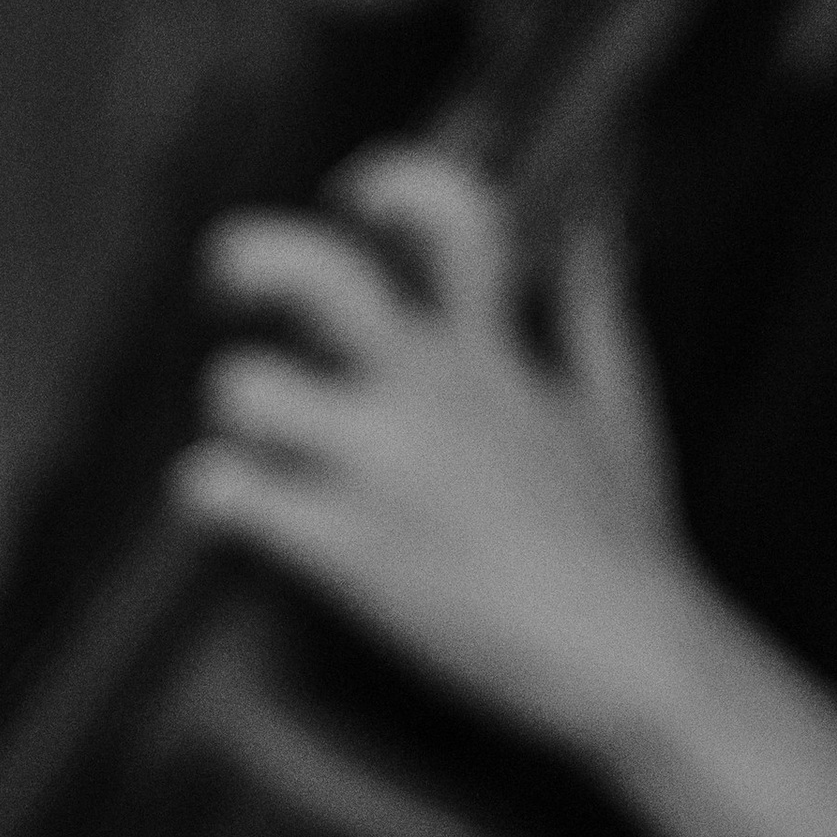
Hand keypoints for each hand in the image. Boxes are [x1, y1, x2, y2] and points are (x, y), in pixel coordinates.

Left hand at [175, 149, 693, 753]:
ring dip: (233, 405)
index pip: (447, 213)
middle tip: (224, 277)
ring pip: (246, 385)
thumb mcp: (618, 406)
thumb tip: (596, 224)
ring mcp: (380, 467)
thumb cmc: (628, 544)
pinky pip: (231, 494)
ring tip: (243, 435)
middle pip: (314, 274)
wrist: (623, 653)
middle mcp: (429, 389)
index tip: (354, 194)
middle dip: (253, 257)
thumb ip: (595, 309)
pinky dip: (209, 493)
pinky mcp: (345, 549)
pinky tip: (219, 505)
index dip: (391, 184)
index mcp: (494, 350)